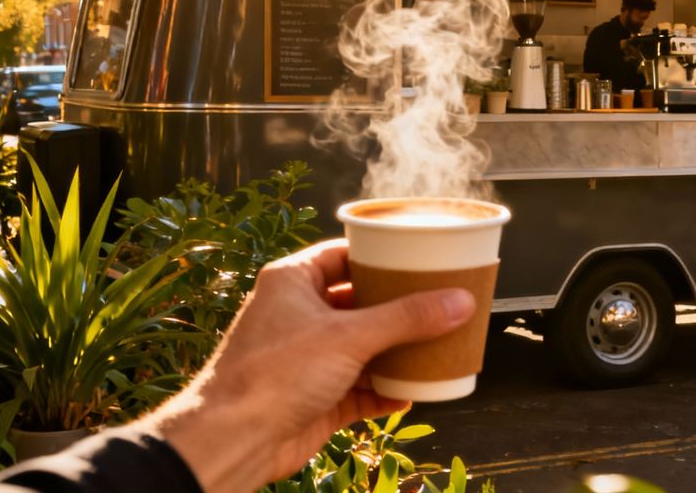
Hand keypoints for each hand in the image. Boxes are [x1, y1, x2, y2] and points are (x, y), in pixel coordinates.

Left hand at [145, 239, 475, 492]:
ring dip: (394, 351)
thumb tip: (460, 301)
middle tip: (438, 301)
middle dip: (396, 307)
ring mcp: (306, 359)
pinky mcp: (314, 397)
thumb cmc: (276, 373)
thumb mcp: (349, 336)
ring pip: (361, 348)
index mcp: (292, 282)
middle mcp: (297, 316)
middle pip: (358, 303)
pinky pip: (358, 388)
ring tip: (436, 345)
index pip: (342, 256)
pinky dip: (384, 390)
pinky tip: (413, 391)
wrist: (234, 440)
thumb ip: (406, 318)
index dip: (378, 255)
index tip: (417, 257)